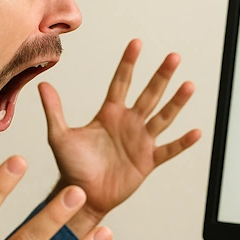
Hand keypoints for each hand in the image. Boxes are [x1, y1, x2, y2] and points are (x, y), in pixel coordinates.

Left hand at [38, 39, 201, 235]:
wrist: (82, 195)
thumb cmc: (71, 167)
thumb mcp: (60, 136)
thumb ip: (54, 110)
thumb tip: (42, 84)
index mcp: (109, 114)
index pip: (121, 82)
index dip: (129, 63)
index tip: (137, 43)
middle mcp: (129, 123)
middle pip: (148, 94)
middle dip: (161, 76)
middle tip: (173, 56)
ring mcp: (140, 141)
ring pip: (163, 117)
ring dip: (176, 102)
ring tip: (189, 85)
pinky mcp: (148, 161)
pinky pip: (169, 149)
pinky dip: (183, 142)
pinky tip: (196, 132)